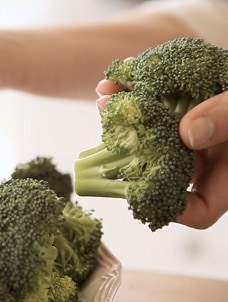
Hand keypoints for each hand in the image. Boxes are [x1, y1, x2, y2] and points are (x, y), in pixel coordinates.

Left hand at [96, 80, 227, 228]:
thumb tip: (188, 134)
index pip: (202, 209)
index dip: (172, 208)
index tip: (137, 191)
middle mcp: (208, 160)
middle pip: (164, 168)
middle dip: (130, 149)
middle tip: (109, 128)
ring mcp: (196, 136)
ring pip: (154, 135)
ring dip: (127, 116)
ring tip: (107, 95)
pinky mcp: (187, 113)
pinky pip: (159, 108)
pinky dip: (140, 92)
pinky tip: (121, 78)